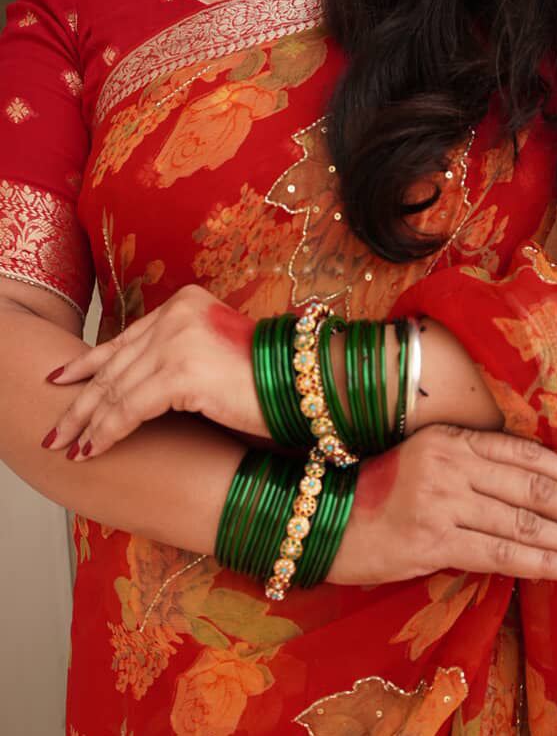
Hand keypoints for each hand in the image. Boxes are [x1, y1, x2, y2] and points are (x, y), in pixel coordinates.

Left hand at [42, 285, 269, 459]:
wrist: (306, 384)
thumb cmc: (266, 378)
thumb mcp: (211, 355)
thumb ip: (175, 356)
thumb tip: (133, 386)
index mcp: (184, 303)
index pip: (124, 338)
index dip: (88, 363)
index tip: (61, 380)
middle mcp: (176, 314)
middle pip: (115, 364)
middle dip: (81, 401)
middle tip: (55, 428)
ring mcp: (178, 339)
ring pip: (117, 389)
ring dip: (90, 423)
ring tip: (70, 446)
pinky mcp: (181, 372)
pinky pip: (131, 408)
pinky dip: (109, 432)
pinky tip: (94, 449)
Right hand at [328, 424, 556, 583]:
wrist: (322, 522)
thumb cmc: (376, 495)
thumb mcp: (423, 464)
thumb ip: (472, 469)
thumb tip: (535, 493)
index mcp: (448, 438)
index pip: (523, 452)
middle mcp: (447, 462)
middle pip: (531, 487)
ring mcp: (439, 500)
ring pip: (521, 521)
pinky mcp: (431, 539)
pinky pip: (499, 553)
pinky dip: (541, 562)